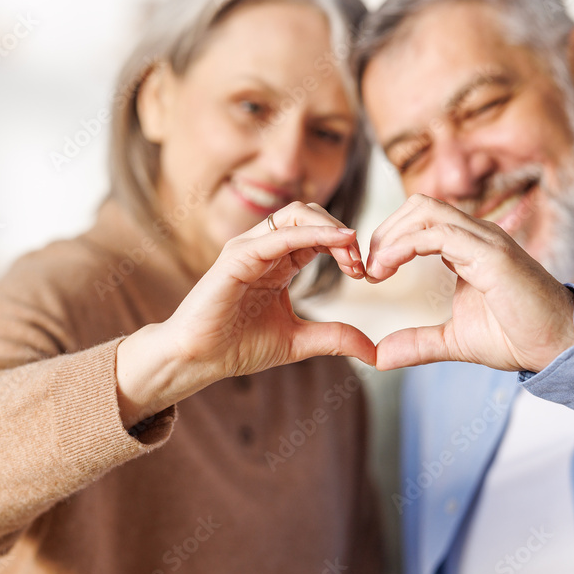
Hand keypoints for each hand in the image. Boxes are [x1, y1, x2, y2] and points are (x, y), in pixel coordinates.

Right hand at [116, 202, 373, 425]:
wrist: (198, 360)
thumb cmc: (238, 346)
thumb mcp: (299, 341)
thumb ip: (335, 338)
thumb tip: (375, 352)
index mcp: (279, 260)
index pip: (319, 234)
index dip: (346, 246)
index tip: (364, 273)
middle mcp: (264, 247)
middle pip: (311, 214)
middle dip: (342, 233)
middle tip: (361, 263)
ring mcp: (249, 247)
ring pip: (296, 214)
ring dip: (331, 228)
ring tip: (352, 252)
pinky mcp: (237, 256)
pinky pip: (278, 235)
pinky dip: (312, 233)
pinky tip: (339, 242)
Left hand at [365, 194, 573, 371]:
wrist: (558, 347)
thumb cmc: (516, 337)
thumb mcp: (453, 341)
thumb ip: (417, 343)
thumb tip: (378, 356)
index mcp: (468, 246)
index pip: (420, 220)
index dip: (390, 239)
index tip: (373, 274)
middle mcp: (477, 235)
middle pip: (418, 205)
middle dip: (385, 231)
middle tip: (369, 270)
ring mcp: (486, 240)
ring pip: (425, 210)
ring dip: (391, 236)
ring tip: (376, 271)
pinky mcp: (492, 255)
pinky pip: (438, 234)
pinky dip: (405, 246)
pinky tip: (389, 269)